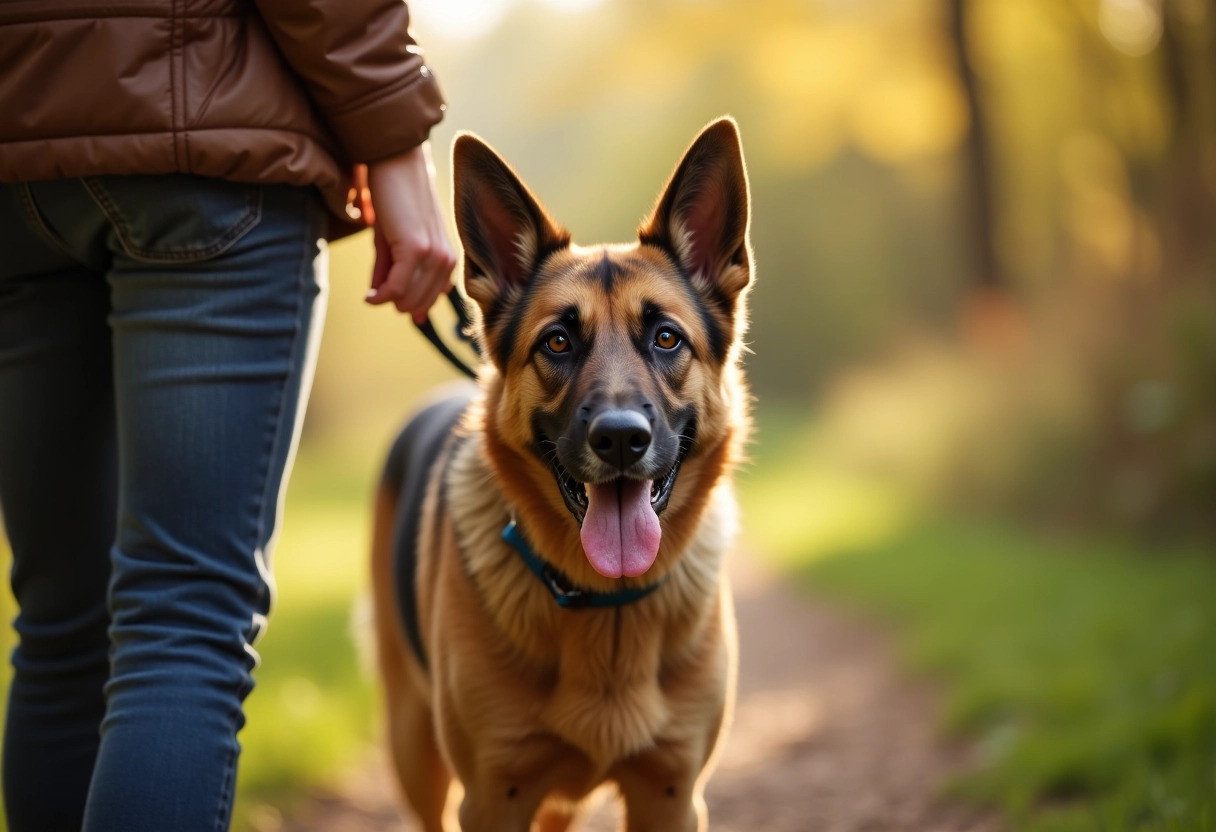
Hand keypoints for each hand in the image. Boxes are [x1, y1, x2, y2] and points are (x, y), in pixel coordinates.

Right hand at [360, 142, 456, 322]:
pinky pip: (398, 287)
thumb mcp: (391, 241)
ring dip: (388, 301)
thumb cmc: (393, 197)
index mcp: (446, 256)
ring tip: (371, 294)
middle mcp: (446, 258)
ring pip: (410, 298)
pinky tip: (369, 296)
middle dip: (396, 303)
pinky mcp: (416, 248)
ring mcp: (434, 254)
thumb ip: (390, 271)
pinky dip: (382, 296)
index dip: (410, 305)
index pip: (432, 297)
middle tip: (375, 294)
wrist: (394, 161)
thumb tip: (380, 299)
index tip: (387, 303)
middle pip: (420, 302)